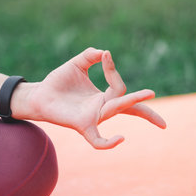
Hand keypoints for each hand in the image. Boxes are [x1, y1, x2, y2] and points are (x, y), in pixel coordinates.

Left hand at [16, 47, 165, 148]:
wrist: (39, 94)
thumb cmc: (59, 82)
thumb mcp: (77, 64)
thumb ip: (91, 55)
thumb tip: (105, 52)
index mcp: (103, 96)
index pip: (119, 86)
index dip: (113, 70)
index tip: (105, 56)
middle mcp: (102, 108)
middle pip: (128, 106)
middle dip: (144, 105)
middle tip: (156, 102)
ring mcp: (93, 118)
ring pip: (116, 110)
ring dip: (131, 101)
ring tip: (149, 93)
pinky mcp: (81, 125)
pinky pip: (97, 140)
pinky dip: (108, 143)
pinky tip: (121, 138)